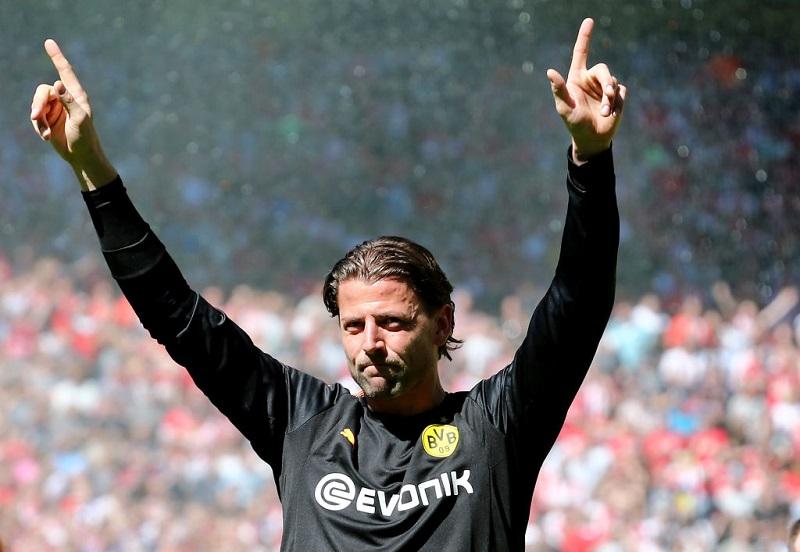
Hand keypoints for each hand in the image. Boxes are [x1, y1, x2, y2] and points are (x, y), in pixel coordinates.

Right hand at [30, 39, 115, 189]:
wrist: (81, 157)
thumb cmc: (85, 138)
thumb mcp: (79, 120)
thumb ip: (69, 102)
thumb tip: (58, 84)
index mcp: (76, 96)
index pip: (65, 72)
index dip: (57, 57)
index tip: (49, 42)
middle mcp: (65, 99)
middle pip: (43, 91)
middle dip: (38, 103)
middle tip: (36, 117)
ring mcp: (56, 109)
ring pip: (37, 104)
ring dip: (39, 119)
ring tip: (46, 134)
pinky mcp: (48, 119)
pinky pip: (36, 117)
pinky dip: (39, 127)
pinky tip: (47, 137)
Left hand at [547, 18, 626, 162]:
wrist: (591, 139)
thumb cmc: (574, 123)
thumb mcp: (564, 108)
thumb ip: (558, 90)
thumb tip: (549, 71)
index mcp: (577, 78)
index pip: (581, 53)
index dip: (585, 37)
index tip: (589, 20)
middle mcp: (591, 79)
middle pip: (603, 69)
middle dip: (606, 83)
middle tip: (607, 97)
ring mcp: (605, 87)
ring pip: (613, 82)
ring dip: (610, 98)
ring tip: (605, 112)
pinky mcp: (618, 96)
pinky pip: (622, 92)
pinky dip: (617, 103)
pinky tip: (610, 113)